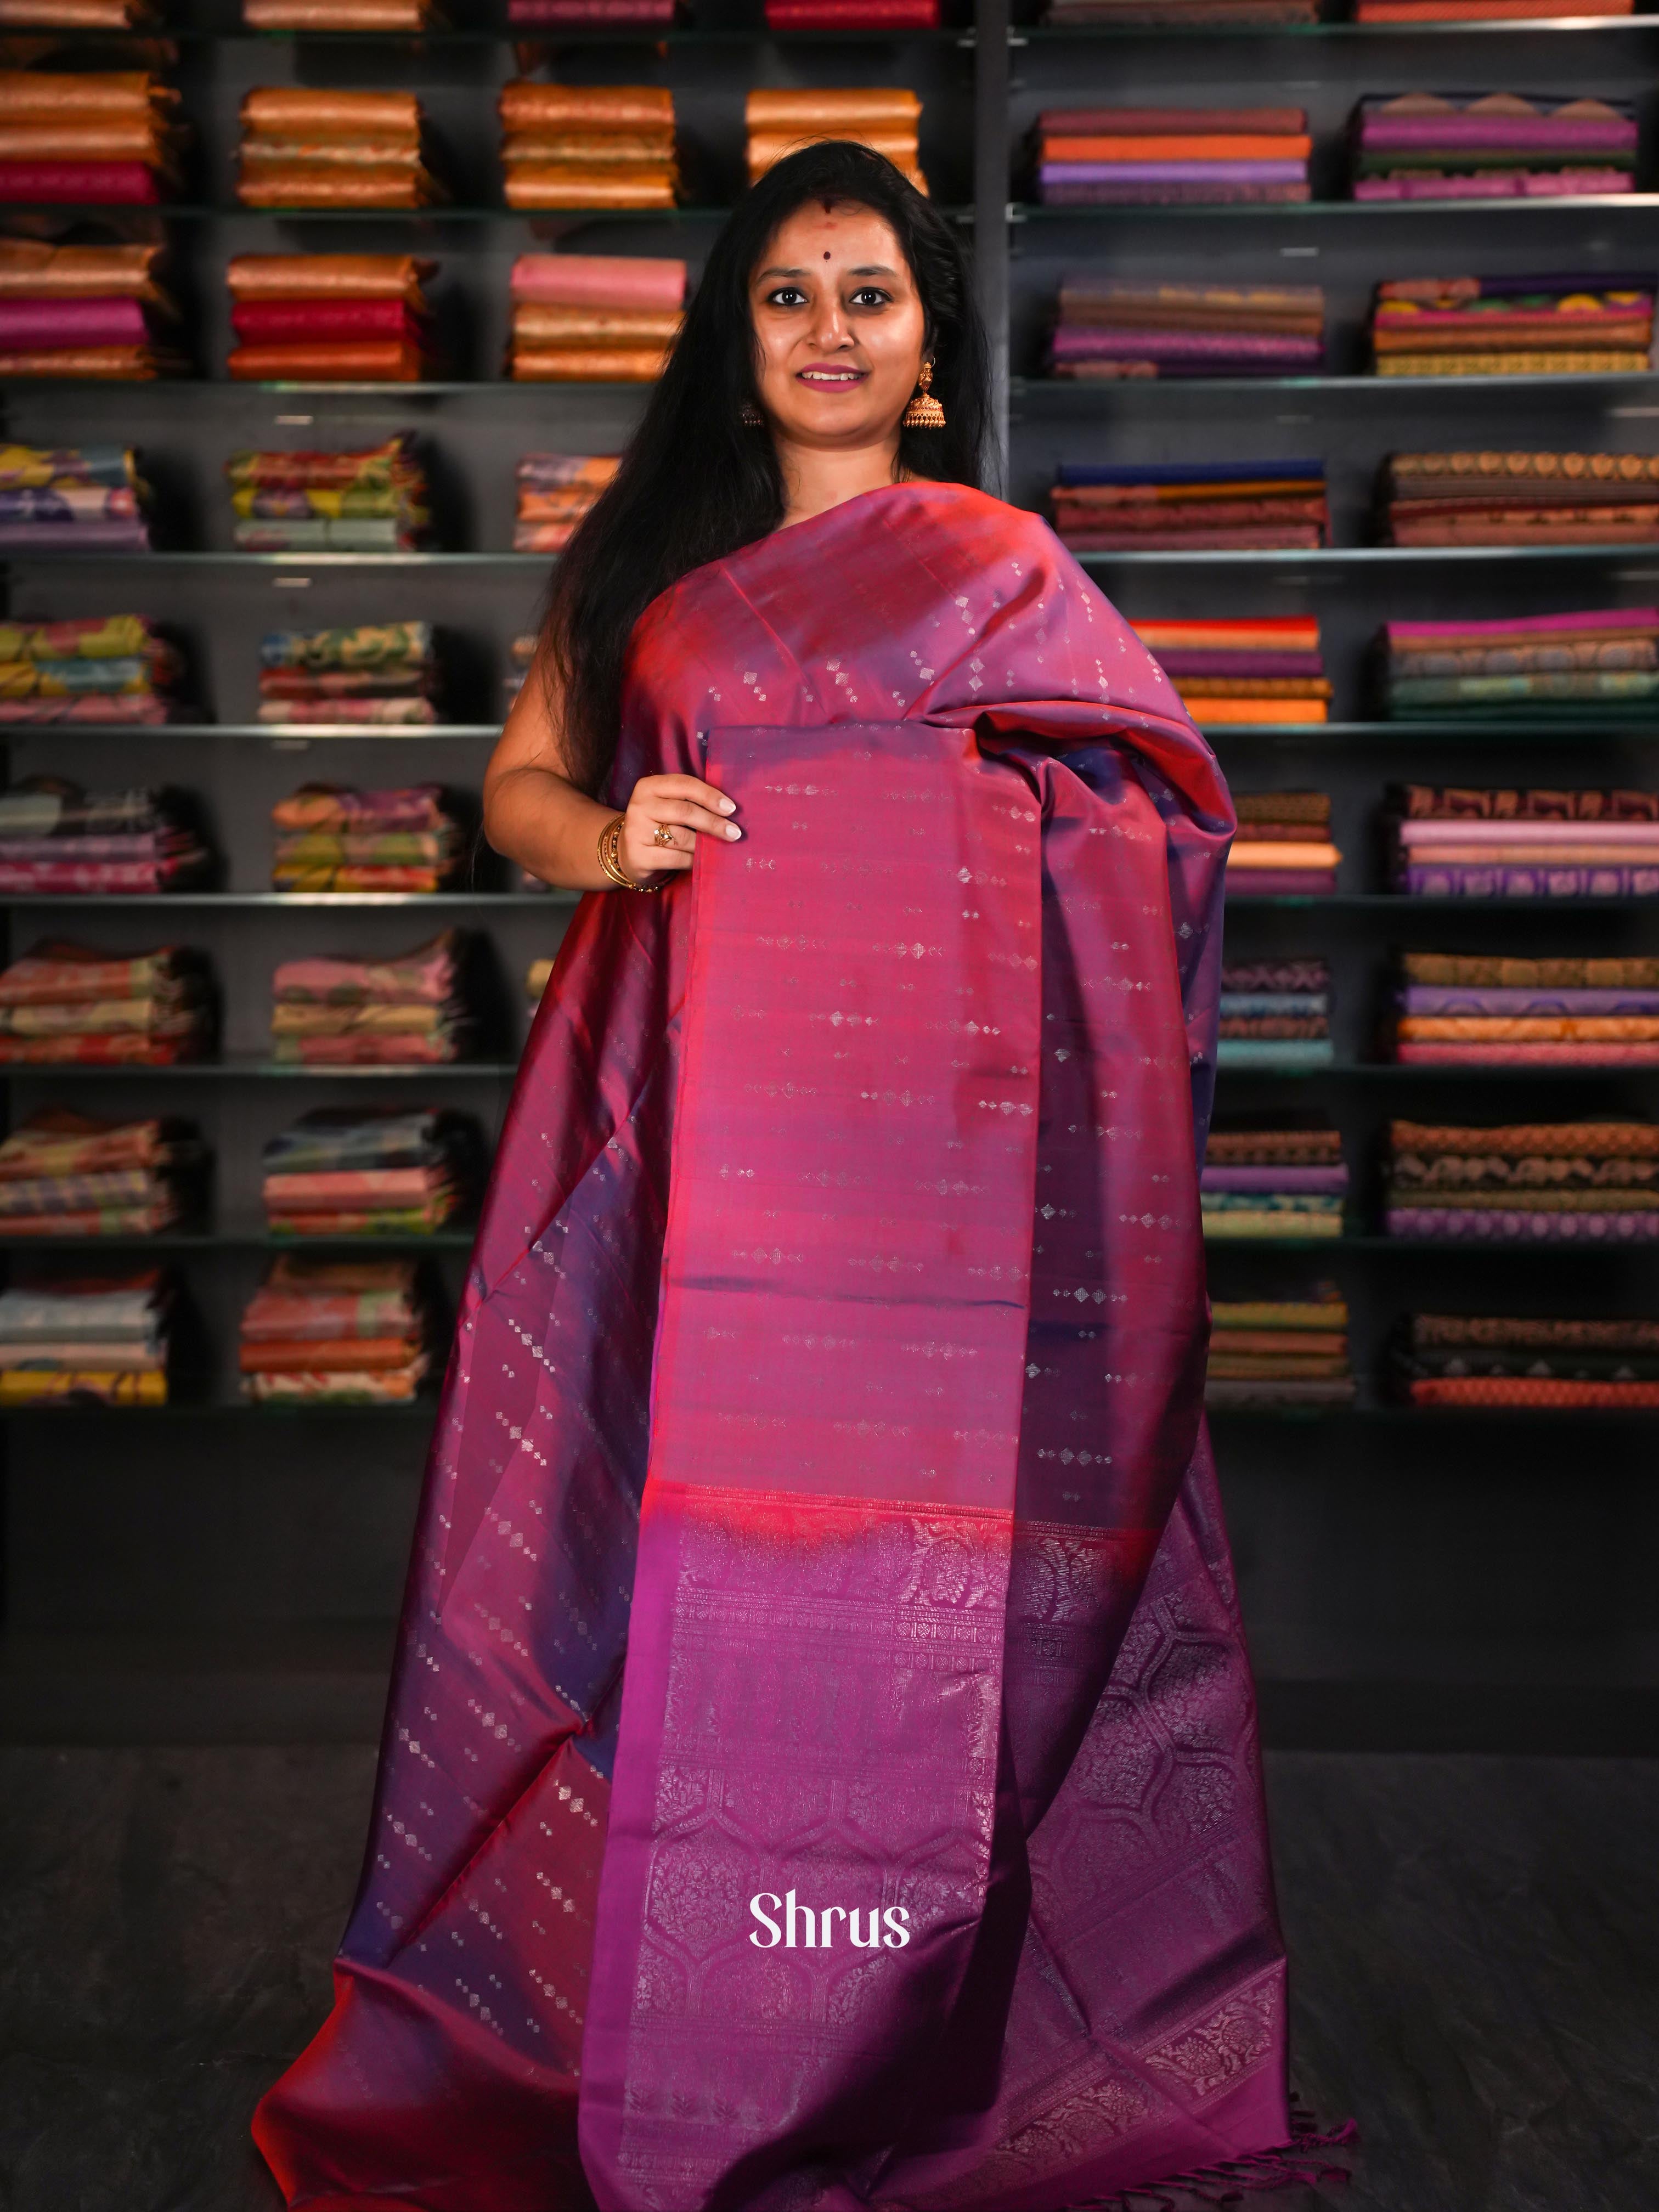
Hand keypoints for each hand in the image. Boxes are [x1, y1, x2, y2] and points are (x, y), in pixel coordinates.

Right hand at [620, 773, 740, 879]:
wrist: (626, 852)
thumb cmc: (657, 824)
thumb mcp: (667, 804)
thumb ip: (690, 801)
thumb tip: (728, 809)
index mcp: (649, 786)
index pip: (685, 785)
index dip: (710, 796)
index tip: (732, 808)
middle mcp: (639, 806)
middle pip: (685, 811)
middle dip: (713, 822)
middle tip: (734, 833)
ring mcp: (637, 831)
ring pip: (682, 837)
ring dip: (705, 844)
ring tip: (719, 847)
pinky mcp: (639, 856)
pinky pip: (676, 858)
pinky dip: (694, 860)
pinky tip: (701, 860)